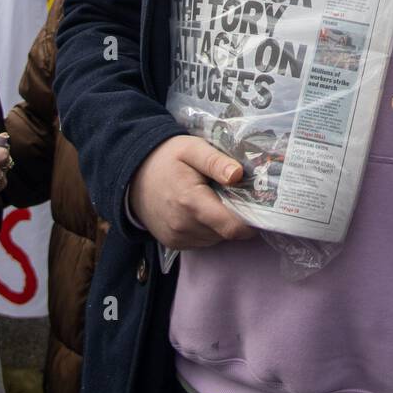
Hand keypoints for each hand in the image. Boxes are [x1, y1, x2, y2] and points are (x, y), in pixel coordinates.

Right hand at [129, 136, 257, 248]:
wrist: (132, 174)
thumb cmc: (166, 158)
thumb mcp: (192, 149)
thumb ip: (216, 161)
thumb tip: (239, 175)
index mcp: (191, 203)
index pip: (232, 226)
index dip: (252, 219)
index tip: (260, 204)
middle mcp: (184, 226)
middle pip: (227, 233)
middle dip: (238, 217)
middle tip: (238, 195)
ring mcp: (177, 238)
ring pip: (216, 238)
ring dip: (223, 223)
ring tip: (217, 198)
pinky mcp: (174, 243)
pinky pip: (203, 240)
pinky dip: (209, 228)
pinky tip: (203, 208)